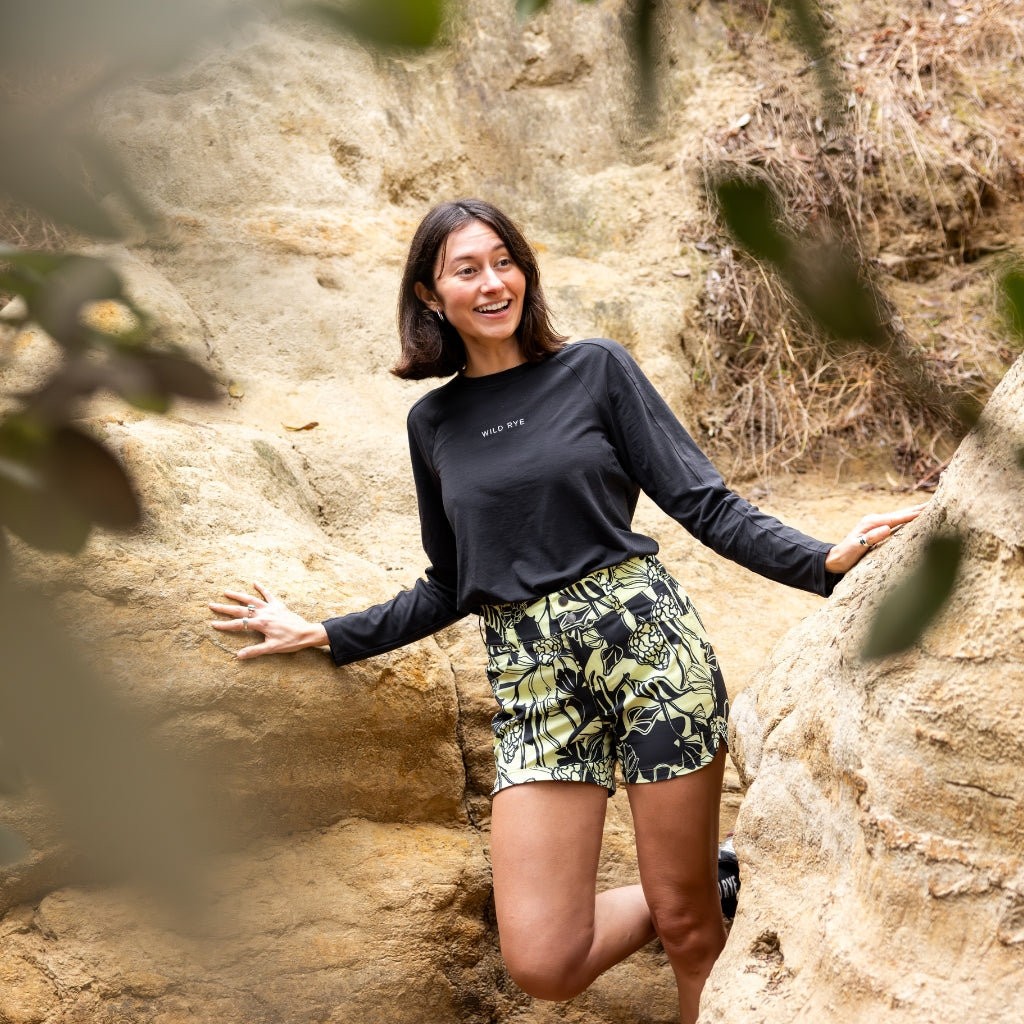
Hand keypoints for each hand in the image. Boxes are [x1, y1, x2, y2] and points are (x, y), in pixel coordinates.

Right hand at [209, 582, 328, 658]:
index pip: (239, 625)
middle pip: (241, 610)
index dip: (225, 625)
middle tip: (211, 605)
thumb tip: (239, 655)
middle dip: (225, 608)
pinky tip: (254, 582)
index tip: (213, 624)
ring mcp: (271, 608)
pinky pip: (269, 594)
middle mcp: (264, 613)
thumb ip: (255, 651)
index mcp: (261, 624)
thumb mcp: (272, 648)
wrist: (307, 633)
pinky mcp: (279, 605)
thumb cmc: (290, 642)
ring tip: (226, 591)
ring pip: (251, 600)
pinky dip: (262, 588)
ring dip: (238, 595)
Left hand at [824, 501, 928, 573]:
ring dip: (915, 511)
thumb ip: (870, 538)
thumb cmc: (846, 555)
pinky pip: (897, 522)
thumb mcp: (856, 548)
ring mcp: (876, 523)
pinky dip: (907, 518)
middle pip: (901, 513)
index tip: (930, 508)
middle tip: (937, 501)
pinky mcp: (877, 529)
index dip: (914, 514)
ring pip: (900, 516)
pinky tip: (915, 518)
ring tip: (931, 507)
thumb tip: (886, 528)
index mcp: (872, 523)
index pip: (898, 518)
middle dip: (918, 508)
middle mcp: (875, 520)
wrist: (835, 559)